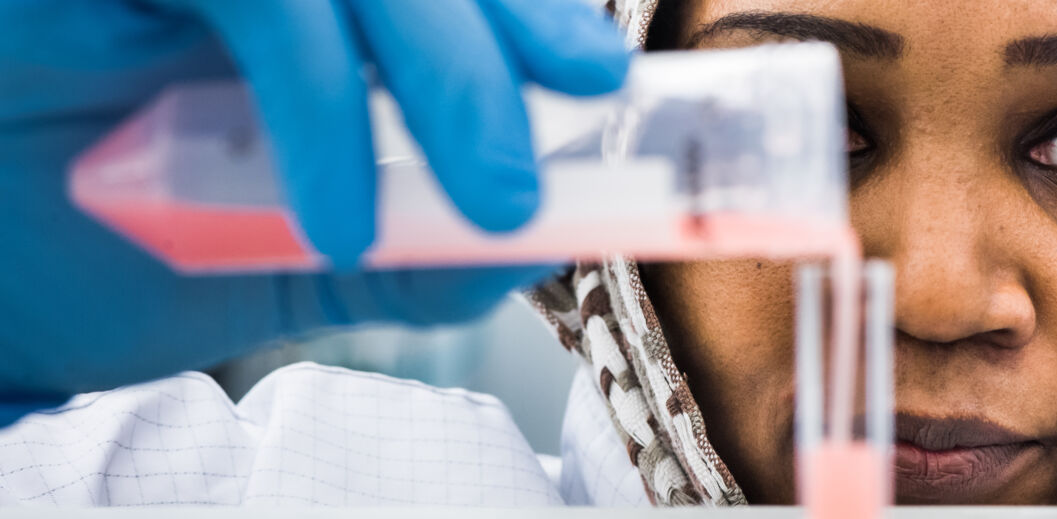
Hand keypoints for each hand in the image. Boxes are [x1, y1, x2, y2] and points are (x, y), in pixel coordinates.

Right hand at [0, 0, 628, 426]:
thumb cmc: (102, 256)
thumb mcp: (285, 262)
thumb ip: (411, 246)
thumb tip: (544, 238)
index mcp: (302, 11)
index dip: (527, 7)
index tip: (600, 75)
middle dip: (503, 28)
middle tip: (582, 107)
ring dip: (445, 64)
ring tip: (491, 197)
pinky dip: (318, 100)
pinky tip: (335, 218)